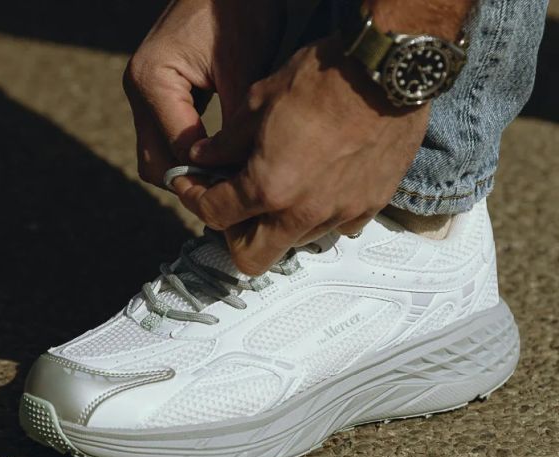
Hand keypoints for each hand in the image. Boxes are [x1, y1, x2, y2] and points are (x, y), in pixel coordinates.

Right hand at [123, 0, 283, 185]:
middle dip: (191, 182)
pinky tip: (218, 159)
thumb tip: (236, 173)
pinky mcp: (157, 93)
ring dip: (187, 171)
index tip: (243, 186)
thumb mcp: (244, 69)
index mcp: (152, 81)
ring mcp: (144, 92)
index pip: (178, 153)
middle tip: (230, 192)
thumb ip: (235, 125)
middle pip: (154, 164)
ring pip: (156, 155)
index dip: (210, 175)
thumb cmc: (238, 9)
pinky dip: (188, 154)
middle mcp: (138, 89)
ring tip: (226, 179)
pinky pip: (165, 138)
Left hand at [175, 38, 429, 274]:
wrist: (390, 71)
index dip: (194, 199)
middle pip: (250, 259)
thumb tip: (202, 158)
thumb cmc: (323, 77)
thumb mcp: (260, 100)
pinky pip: (333, 227)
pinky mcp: (369, 208)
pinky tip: (319, 185)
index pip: (214, 215)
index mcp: (268, 186)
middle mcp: (302, 213)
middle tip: (235, 204)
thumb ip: (227, 140)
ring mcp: (338, 215)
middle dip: (234, 236)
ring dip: (276, 223)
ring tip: (281, 187)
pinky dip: (318, 215)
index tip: (191, 185)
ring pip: (292, 242)